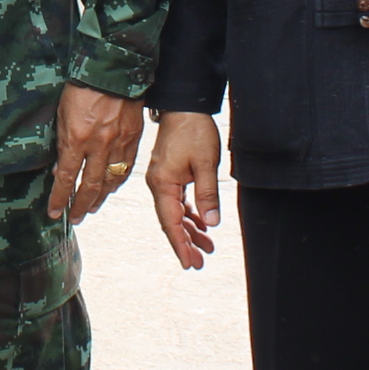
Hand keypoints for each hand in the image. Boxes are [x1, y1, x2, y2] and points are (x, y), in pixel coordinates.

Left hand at [47, 82, 146, 222]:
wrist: (113, 70)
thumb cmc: (82, 87)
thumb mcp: (62, 114)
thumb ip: (62, 144)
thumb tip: (61, 169)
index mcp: (77, 138)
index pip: (67, 178)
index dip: (59, 198)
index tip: (54, 212)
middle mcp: (99, 146)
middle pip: (89, 186)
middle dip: (80, 206)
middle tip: (74, 218)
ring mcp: (118, 145)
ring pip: (110, 181)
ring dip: (99, 198)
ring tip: (91, 208)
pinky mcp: (133, 140)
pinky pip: (125, 169)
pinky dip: (117, 183)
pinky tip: (110, 189)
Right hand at [145, 111, 221, 269]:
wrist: (184, 105)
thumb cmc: (194, 130)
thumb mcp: (206, 163)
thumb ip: (207, 194)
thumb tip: (210, 223)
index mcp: (163, 183)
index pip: (171, 222)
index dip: (181, 245)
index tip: (190, 263)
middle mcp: (158, 184)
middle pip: (171, 221)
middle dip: (186, 243)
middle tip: (200, 262)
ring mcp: (162, 179)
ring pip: (175, 213)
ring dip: (190, 230)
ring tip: (207, 247)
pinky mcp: (169, 173)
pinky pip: (177, 201)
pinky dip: (188, 215)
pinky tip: (200, 224)